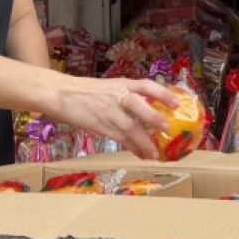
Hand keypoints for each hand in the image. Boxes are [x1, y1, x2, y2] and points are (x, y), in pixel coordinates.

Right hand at [51, 77, 178, 159]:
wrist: (60, 93)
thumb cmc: (85, 91)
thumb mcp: (109, 87)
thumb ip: (126, 96)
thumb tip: (147, 109)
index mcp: (121, 84)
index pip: (146, 85)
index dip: (163, 94)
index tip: (177, 103)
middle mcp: (117, 96)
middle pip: (140, 107)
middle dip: (155, 119)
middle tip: (167, 129)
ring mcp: (108, 112)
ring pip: (131, 128)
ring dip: (145, 143)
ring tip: (155, 154)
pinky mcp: (100, 126)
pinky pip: (120, 139)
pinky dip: (132, 148)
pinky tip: (140, 154)